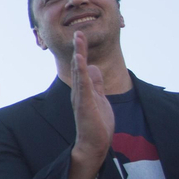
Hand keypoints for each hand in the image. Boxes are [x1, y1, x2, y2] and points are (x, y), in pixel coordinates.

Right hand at [68, 32, 113, 178]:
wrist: (94, 145)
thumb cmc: (96, 125)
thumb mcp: (100, 99)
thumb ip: (96, 84)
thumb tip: (94, 67)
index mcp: (83, 90)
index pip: (81, 68)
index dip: (81, 52)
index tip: (81, 37)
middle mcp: (78, 92)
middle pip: (78, 66)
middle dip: (78, 49)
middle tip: (78, 33)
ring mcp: (81, 97)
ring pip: (79, 72)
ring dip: (79, 54)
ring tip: (78, 39)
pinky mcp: (85, 104)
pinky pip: (83, 84)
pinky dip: (81, 71)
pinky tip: (81, 60)